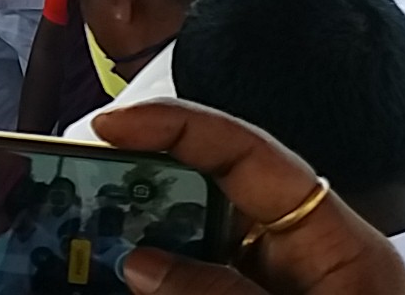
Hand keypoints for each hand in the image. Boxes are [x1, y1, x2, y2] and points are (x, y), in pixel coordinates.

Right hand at [92, 100, 404, 294]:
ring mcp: (265, 294)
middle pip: (206, 196)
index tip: (110, 127)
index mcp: (334, 245)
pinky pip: (182, 291)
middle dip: (140, 187)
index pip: (251, 155)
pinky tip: (95, 281)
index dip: (180, 127)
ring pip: (184, 248)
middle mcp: (297, 261)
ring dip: (130, 244)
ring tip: (70, 242)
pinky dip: (146, 289)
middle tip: (75, 188)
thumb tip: (141, 264)